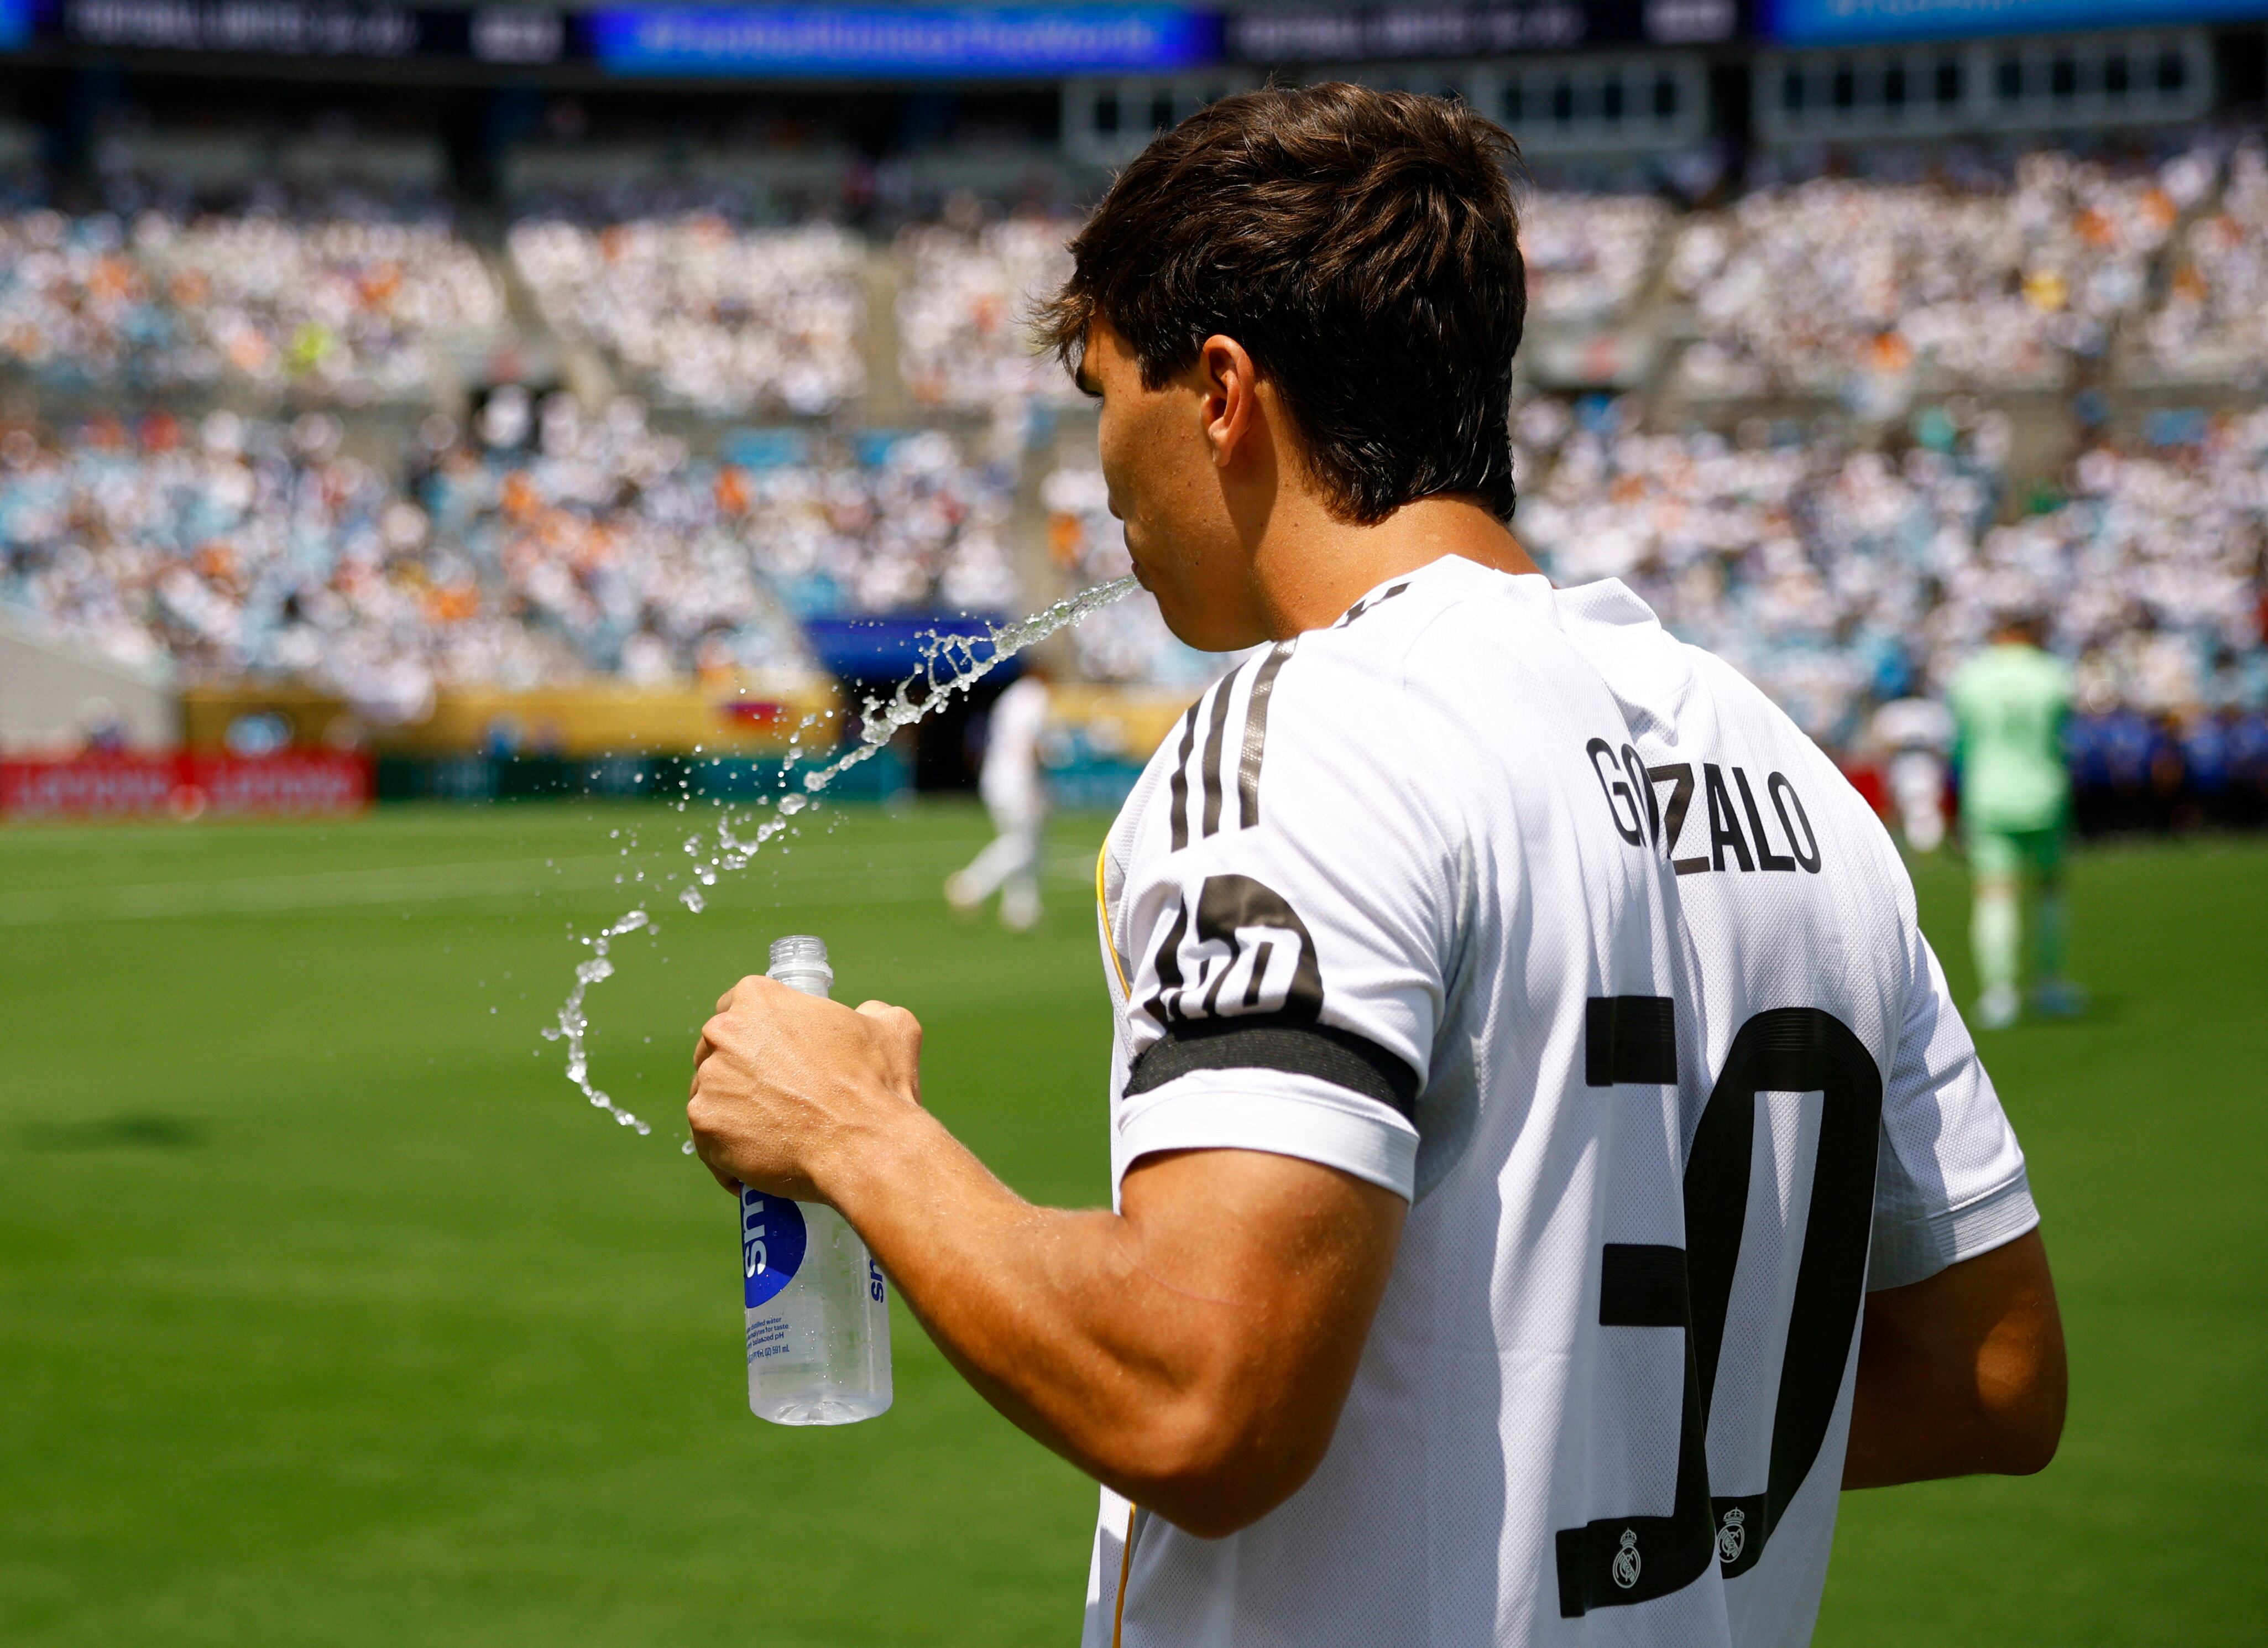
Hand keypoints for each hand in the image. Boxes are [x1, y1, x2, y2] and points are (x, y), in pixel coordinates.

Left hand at [687, 975, 924, 1202]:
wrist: (867, 1147)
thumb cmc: (877, 1086)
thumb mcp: (891, 1028)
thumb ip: (871, 1011)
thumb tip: (867, 1014)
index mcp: (758, 998)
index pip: (736, 1007)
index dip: (754, 1035)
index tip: (771, 1058)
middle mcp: (723, 1033)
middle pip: (716, 1051)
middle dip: (738, 1073)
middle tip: (774, 1100)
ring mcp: (709, 1081)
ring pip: (711, 1097)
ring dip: (732, 1114)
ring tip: (770, 1136)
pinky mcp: (705, 1126)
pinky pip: (708, 1142)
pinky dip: (728, 1156)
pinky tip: (757, 1165)